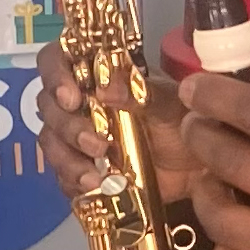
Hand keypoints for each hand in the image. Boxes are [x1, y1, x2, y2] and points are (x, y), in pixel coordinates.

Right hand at [34, 40, 193, 204]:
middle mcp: (81, 103)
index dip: (55, 75)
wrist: (200, 165)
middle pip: (49, 106)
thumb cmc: (185, 121)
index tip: (72, 98)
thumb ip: (141, 93)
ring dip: (68, 160)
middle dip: (67, 127)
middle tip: (97, 145)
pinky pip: (63, 177)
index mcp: (97, 75)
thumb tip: (106, 89)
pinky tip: (94, 189)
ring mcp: (79, 138)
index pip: (56, 60)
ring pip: (51, 143)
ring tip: (94, 178)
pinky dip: (73, 184)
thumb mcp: (170, 103)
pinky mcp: (83, 170)